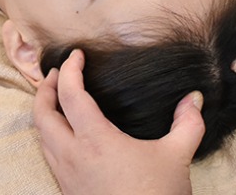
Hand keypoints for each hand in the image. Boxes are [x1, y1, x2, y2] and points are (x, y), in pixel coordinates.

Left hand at [33, 49, 204, 194]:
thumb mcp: (176, 157)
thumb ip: (187, 124)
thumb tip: (195, 99)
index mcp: (95, 140)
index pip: (70, 95)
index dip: (70, 70)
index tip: (76, 55)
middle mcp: (73, 155)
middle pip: (42, 113)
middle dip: (45, 88)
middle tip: (58, 74)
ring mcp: (66, 174)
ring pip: (41, 135)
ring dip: (44, 112)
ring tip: (57, 99)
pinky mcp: (67, 190)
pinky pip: (48, 154)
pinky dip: (48, 134)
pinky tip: (65, 135)